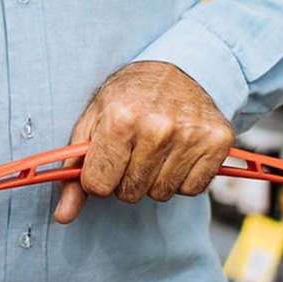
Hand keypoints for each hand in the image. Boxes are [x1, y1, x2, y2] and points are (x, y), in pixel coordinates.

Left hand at [52, 61, 232, 224]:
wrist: (174, 68)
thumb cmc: (128, 95)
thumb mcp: (92, 121)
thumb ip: (75, 168)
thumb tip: (64, 214)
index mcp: (121, 119)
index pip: (98, 184)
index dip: (96, 178)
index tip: (102, 163)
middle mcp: (158, 128)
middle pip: (130, 192)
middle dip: (124, 178)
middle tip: (130, 150)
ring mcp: (191, 136)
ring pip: (161, 193)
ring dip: (153, 179)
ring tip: (153, 149)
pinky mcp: (218, 142)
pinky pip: (191, 190)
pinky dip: (180, 177)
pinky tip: (176, 152)